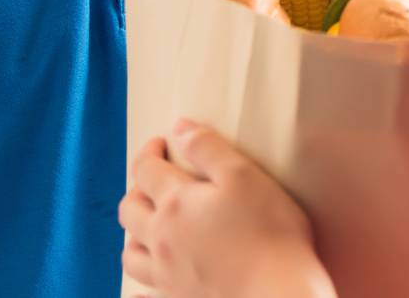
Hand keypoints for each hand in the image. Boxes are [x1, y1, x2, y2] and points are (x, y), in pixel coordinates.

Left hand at [120, 121, 336, 297]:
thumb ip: (208, 148)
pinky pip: (144, 296)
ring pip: (131, 254)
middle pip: (129, 211)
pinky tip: (141, 291)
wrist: (278, 294)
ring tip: (150, 227)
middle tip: (154, 181)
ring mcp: (167, 275)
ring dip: (134, 235)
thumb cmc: (268, 232)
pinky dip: (138, 291)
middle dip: (136, 190)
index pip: (147, 170)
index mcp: (175, 203)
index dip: (150, 151)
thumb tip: (179, 127)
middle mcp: (162, 239)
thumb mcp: (244, 175)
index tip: (161, 143)